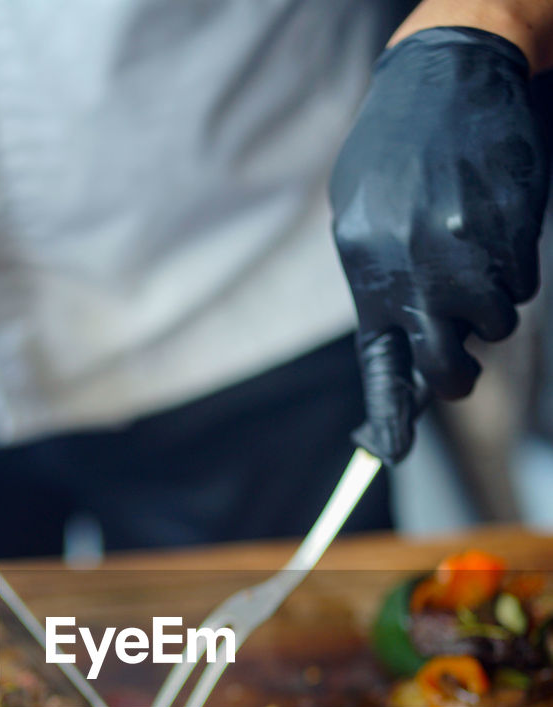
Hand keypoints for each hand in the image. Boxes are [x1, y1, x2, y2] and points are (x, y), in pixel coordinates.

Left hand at [330, 27, 549, 463]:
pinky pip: (520, 288)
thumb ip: (379, 285)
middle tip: (460, 360)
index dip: (390, 413)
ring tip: (471, 258)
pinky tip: (493, 233)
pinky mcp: (509, 236)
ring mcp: (464, 253)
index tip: (390, 452)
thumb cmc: (398, 153)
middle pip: (444, 365)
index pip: (381, 360)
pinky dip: (511, 274)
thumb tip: (397, 351)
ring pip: (493, 326)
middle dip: (456, 373)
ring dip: (488, 309)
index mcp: (367, 268)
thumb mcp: (362, 215)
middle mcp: (412, 268)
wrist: (448, 76)